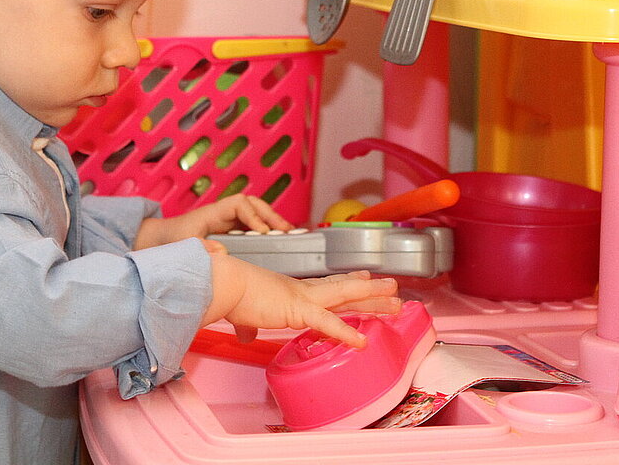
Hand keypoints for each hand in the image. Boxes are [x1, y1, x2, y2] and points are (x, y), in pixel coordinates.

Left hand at [134, 194, 293, 248]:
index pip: (240, 204)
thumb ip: (201, 247)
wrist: (163, 239)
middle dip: (271, 215)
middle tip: (286, 230)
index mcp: (214, 212)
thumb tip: (222, 252)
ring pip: (257, 212)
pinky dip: (268, 229)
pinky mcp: (232, 229)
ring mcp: (230, 220)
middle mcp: (225, 213)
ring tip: (289, 233)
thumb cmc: (173, 239)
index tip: (262, 231)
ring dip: (273, 220)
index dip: (253, 216)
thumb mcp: (184, 244)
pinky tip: (279, 240)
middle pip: (254, 204)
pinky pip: (254, 224)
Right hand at [201, 241, 400, 347]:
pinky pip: (327, 323)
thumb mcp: (244, 314)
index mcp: (293, 290)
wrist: (222, 282)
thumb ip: (248, 325)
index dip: (349, 282)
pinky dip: (346, 332)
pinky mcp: (298, 309)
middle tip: (395, 292)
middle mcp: (303, 290)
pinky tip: (362, 341)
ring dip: (373, 298)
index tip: (366, 277)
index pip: (327, 285)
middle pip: (345, 291)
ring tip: (396, 299)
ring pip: (346, 297)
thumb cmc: (230, 295)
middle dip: (372, 293)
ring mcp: (304, 298)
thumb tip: (244, 335)